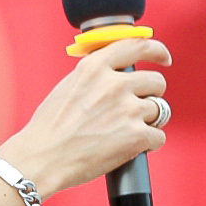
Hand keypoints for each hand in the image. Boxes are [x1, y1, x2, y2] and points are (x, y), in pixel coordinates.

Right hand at [0, 37, 169, 196]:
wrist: (41, 159)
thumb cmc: (49, 128)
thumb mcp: (69, 85)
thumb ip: (96, 75)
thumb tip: (118, 74)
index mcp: (95, 66)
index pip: (139, 45)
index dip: (157, 51)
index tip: (163, 58)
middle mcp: (115, 83)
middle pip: (156, 81)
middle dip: (151, 95)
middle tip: (136, 109)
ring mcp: (128, 109)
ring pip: (159, 110)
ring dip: (148, 121)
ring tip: (125, 131)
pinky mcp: (136, 136)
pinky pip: (158, 136)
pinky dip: (148, 143)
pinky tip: (130, 147)